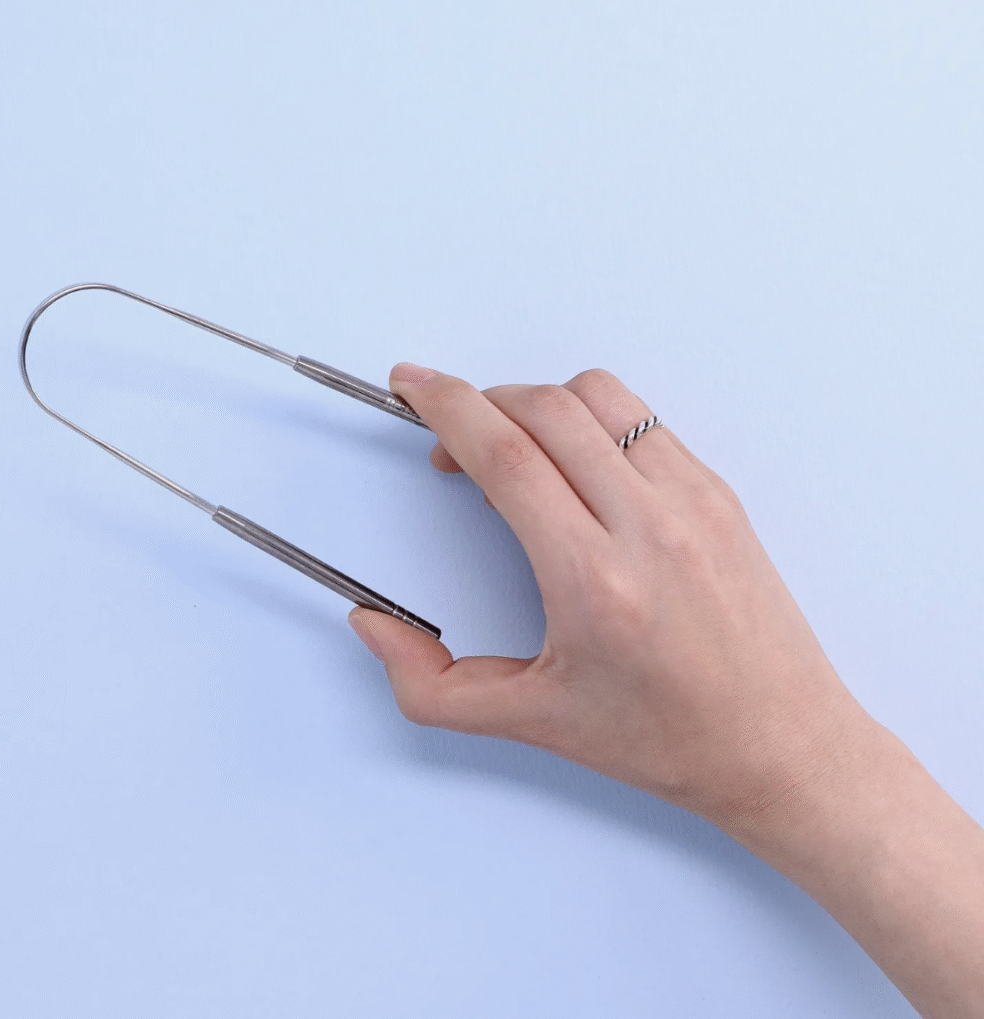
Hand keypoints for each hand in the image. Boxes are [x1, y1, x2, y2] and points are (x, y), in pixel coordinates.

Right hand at [348, 363, 870, 835]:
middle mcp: (650, 526)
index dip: (446, 405)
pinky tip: (578, 465)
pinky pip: (643, 420)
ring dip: (538, 403)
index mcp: (595, 581)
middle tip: (452, 437)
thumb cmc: (668, 739)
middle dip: (479, 402)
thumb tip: (375, 628)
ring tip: (517, 450)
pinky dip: (592, 420)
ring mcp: (693, 501)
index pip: (506, 455)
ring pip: (599, 396)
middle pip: (545, 410)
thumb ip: (430, 684)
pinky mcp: (720, 495)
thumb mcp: (532, 722)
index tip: (413, 386)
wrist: (780, 747)